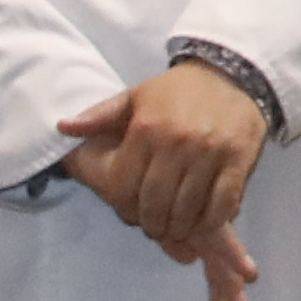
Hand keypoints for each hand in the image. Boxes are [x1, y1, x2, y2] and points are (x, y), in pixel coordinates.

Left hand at [57, 60, 270, 300]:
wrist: (233, 72)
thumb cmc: (178, 90)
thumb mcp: (135, 96)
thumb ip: (99, 115)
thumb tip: (62, 127)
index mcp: (146, 129)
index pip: (126, 186)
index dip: (125, 209)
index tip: (131, 215)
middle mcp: (177, 142)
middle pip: (156, 202)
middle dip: (153, 224)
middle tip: (156, 228)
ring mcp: (210, 152)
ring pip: (188, 208)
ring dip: (180, 226)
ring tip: (177, 228)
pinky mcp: (238, 160)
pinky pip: (222, 203)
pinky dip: (211, 220)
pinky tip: (204, 221)